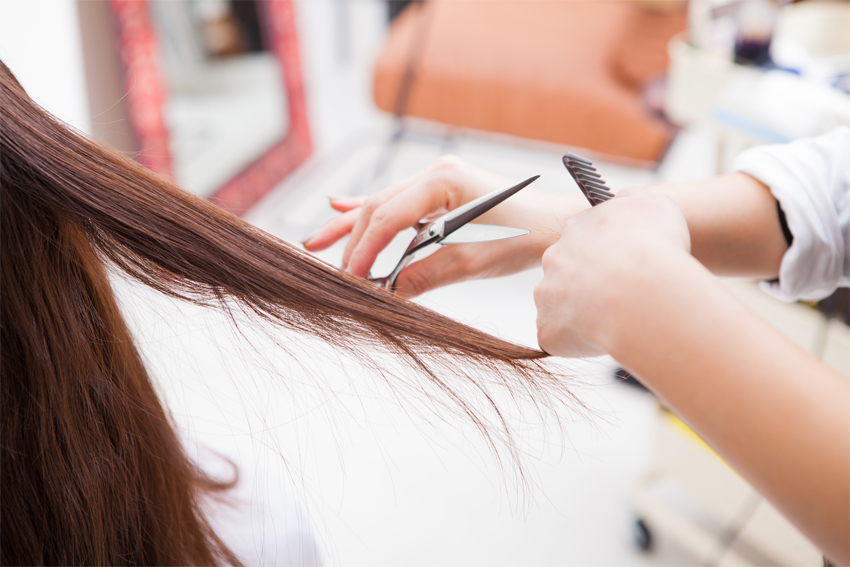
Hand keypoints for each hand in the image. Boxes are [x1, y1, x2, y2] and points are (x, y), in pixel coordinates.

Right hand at [303, 155, 584, 296]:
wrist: (561, 224)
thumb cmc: (530, 237)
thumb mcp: (478, 261)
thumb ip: (430, 273)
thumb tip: (389, 292)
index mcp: (445, 180)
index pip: (388, 215)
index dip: (364, 248)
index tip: (351, 278)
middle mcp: (437, 173)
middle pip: (378, 207)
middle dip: (354, 242)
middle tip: (338, 275)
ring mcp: (438, 179)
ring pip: (382, 203)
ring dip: (352, 225)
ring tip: (315, 242)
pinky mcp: (441, 192)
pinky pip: (397, 202)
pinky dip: (369, 211)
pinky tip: (337, 207)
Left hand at [534, 187, 691, 356]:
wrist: (643, 292)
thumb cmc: (654, 247)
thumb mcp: (651, 204)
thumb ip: (630, 201)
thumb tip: (620, 204)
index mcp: (577, 229)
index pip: (584, 240)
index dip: (607, 255)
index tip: (625, 266)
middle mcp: (554, 259)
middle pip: (568, 273)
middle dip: (591, 285)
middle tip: (622, 296)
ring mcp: (547, 295)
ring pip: (561, 306)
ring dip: (584, 314)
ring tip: (618, 319)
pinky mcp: (548, 329)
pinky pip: (560, 338)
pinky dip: (580, 342)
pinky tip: (606, 337)